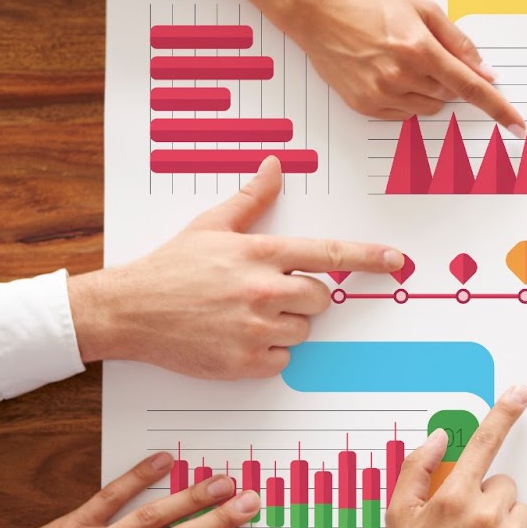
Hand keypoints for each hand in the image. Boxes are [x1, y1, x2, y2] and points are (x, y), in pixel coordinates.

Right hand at [68, 156, 404, 377]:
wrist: (130, 311)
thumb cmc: (171, 268)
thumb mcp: (212, 225)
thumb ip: (252, 198)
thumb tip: (275, 165)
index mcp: (261, 254)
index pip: (329, 254)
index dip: (367, 258)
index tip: (396, 261)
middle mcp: (264, 290)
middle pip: (321, 298)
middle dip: (303, 296)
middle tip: (266, 292)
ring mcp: (256, 329)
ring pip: (303, 330)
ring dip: (284, 325)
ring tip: (243, 315)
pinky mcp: (245, 362)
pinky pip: (283, 360)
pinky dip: (267, 353)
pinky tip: (237, 338)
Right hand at [284, 0, 525, 131]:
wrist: (319, 13)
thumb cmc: (369, 6)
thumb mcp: (421, 10)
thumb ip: (458, 41)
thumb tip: (485, 71)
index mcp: (419, 48)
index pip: (470, 86)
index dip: (497, 107)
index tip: (517, 124)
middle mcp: (401, 75)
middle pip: (449, 95)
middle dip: (447, 78)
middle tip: (424, 54)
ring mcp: (381, 94)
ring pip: (428, 107)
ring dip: (427, 89)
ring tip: (400, 60)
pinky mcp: (366, 106)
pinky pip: (404, 114)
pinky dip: (406, 98)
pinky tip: (386, 73)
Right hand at [375, 386, 526, 527]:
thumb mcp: (398, 517)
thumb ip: (416, 469)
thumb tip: (438, 436)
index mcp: (454, 498)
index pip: (484, 443)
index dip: (503, 413)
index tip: (520, 392)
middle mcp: (487, 515)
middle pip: (502, 485)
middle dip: (487, 500)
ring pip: (519, 511)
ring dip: (503, 525)